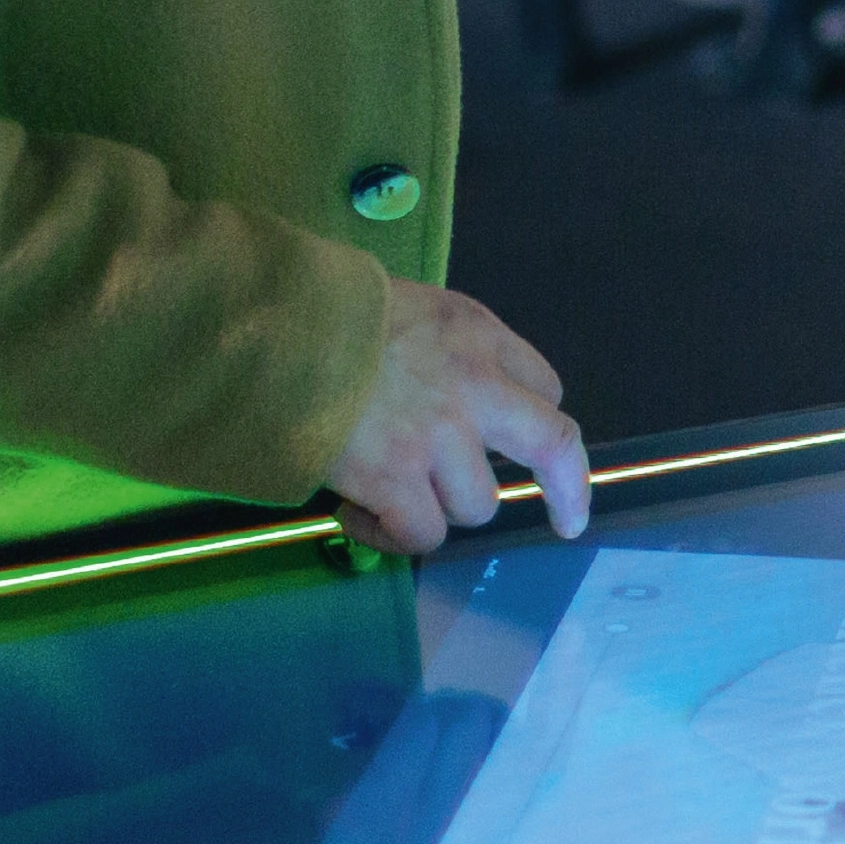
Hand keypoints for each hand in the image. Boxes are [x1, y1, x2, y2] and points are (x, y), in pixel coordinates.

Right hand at [323, 279, 588, 554]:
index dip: (532, 423)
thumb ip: (449, 351)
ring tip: (389, 492)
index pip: (543, 387)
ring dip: (437, 507)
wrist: (274, 332)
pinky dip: (392, 536)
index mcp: (478, 335)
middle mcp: (473, 387)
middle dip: (570, 488)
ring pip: (477, 505)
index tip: (524, 449)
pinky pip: (421, 533)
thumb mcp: (414, 307)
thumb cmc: (330, 313)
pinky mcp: (395, 479)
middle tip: (569, 520)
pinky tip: (356, 514)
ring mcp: (438, 437)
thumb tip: (454, 400)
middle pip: (552, 444)